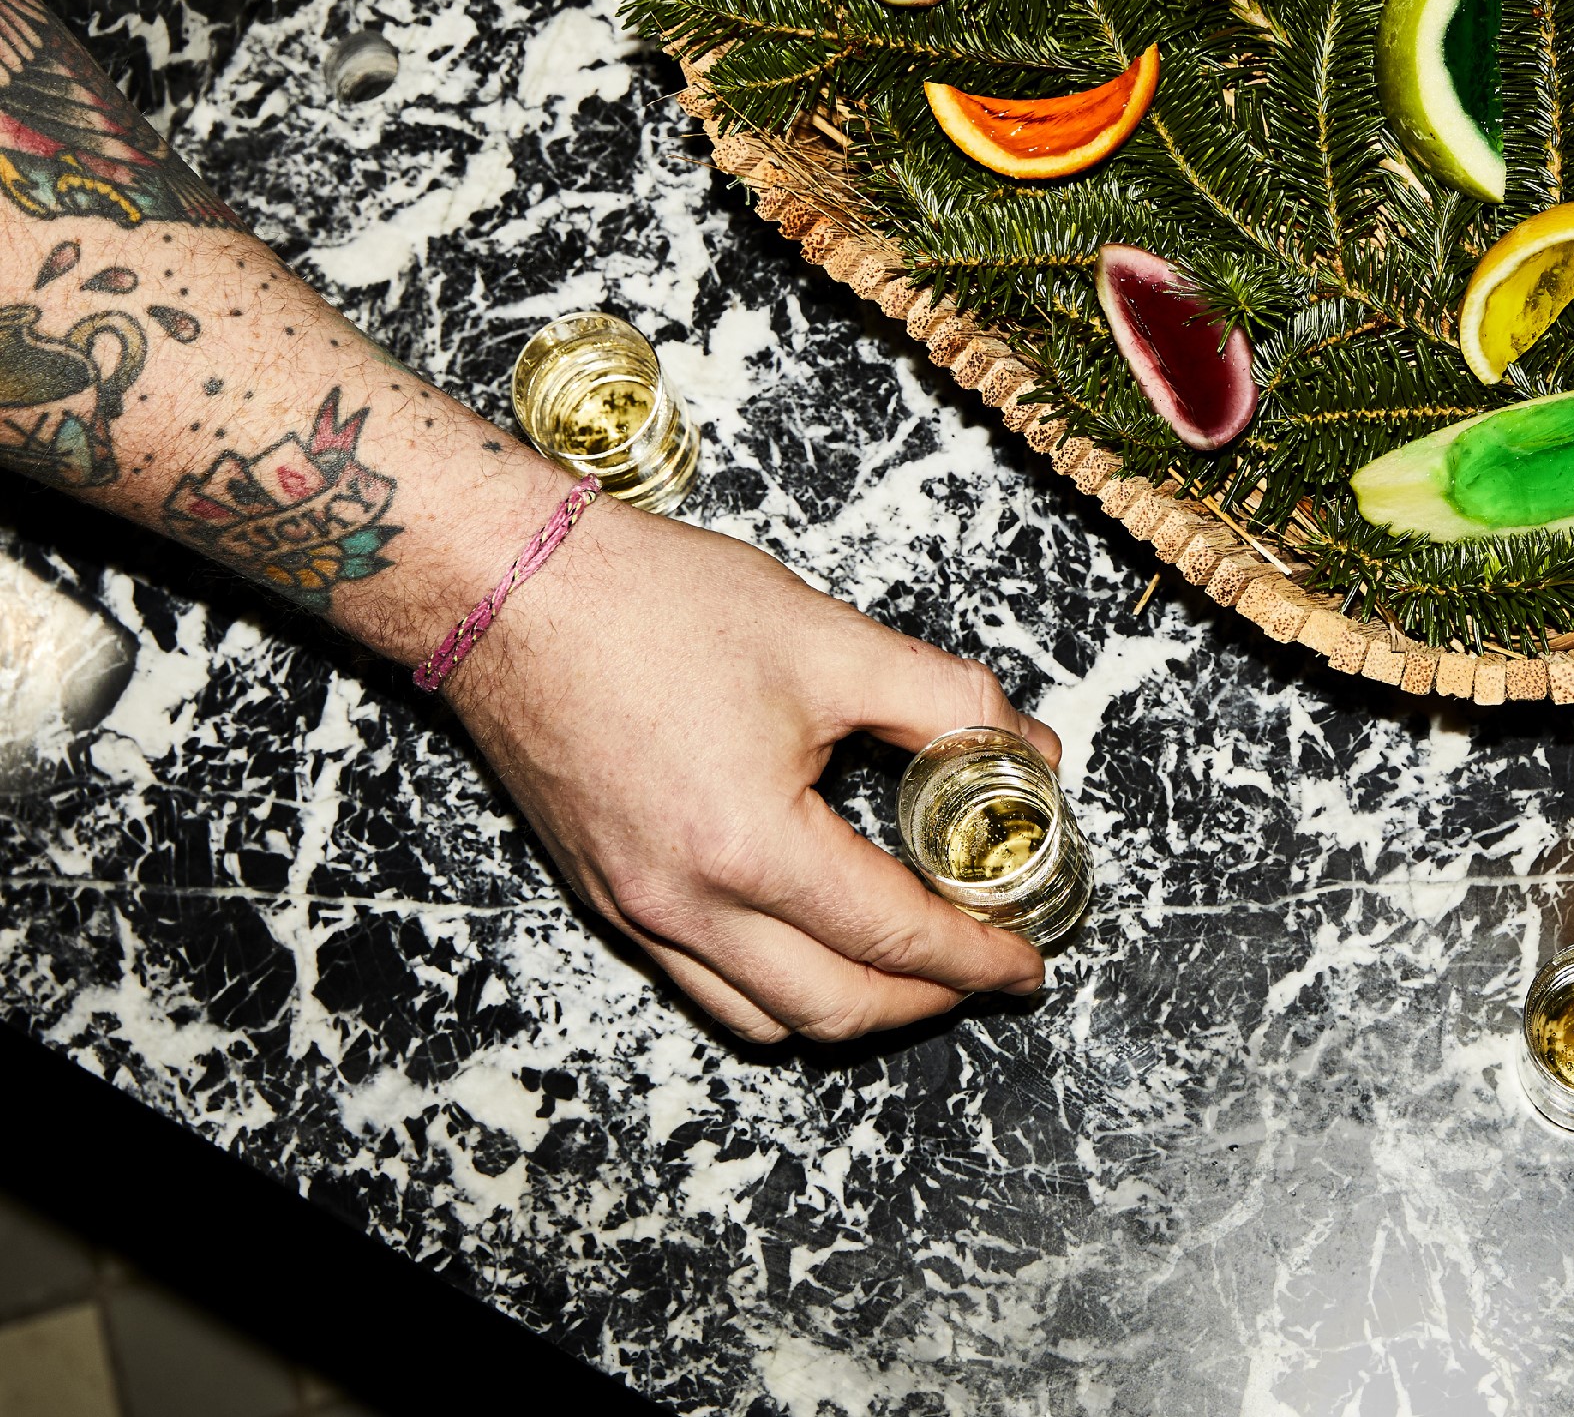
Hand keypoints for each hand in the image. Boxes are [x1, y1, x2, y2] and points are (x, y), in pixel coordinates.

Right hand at [446, 494, 1060, 1042]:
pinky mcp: (603, 895)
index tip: (1027, 958)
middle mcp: (683, 905)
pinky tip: (812, 937)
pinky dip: (776, 987)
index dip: (979, 955)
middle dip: (930, 1000)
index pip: (895, 938)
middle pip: (836, 1009)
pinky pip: (702, 987)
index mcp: (749, 846)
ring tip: (911, 960)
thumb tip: (1030, 748)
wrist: (510, 588)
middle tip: (985, 964)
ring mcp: (633, 911)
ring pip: (764, 1018)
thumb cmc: (654, 604)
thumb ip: (947, 701)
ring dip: (852, 1006)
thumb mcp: (829, 639)